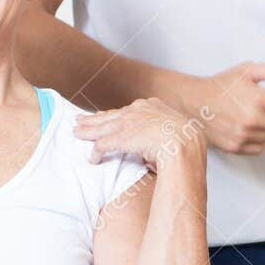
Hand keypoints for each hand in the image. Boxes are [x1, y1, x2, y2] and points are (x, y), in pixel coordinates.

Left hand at [75, 96, 208, 172]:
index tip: (105, 118)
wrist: (186, 144)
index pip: (128, 111)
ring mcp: (129, 122)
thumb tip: (159, 148)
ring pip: (103, 127)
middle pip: (111, 115)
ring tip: (77, 133)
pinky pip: (103, 145)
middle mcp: (138, 110)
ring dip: (88, 131)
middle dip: (94, 119)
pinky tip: (92, 158)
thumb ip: (164, 135)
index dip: (114, 116)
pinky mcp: (121, 137)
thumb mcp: (178, 132)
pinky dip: (96, 152)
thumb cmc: (188, 142)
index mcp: (153, 106)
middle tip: (81, 120)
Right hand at [170, 58, 264, 154]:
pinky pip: (259, 149)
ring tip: (254, 118)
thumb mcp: (247, 71)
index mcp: (259, 99)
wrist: (193, 102)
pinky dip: (257, 141)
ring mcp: (243, 135)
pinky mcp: (235, 147)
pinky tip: (248, 129)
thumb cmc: (221, 85)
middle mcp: (253, 120)